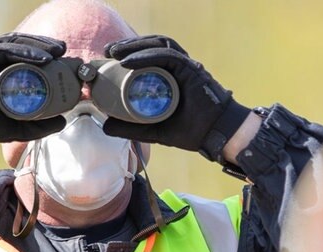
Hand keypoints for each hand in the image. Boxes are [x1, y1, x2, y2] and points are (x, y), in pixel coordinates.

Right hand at [0, 33, 67, 144]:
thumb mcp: (21, 128)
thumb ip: (41, 125)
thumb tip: (63, 122)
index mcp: (7, 75)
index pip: (29, 60)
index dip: (48, 58)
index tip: (67, 62)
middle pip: (25, 47)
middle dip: (46, 47)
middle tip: (64, 51)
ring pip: (17, 44)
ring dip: (38, 46)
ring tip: (56, 52)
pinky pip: (5, 49)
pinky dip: (25, 51)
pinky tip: (42, 58)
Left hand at [103, 35, 252, 162]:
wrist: (217, 135)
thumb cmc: (192, 131)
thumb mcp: (154, 130)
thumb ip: (131, 128)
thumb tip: (105, 126)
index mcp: (170, 77)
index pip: (146, 58)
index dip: (127, 54)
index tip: (107, 60)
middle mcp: (177, 67)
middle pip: (150, 46)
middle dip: (127, 45)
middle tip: (107, 52)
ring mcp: (185, 66)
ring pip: (158, 45)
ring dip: (135, 45)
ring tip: (115, 53)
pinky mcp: (191, 68)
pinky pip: (167, 56)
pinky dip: (147, 56)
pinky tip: (129, 62)